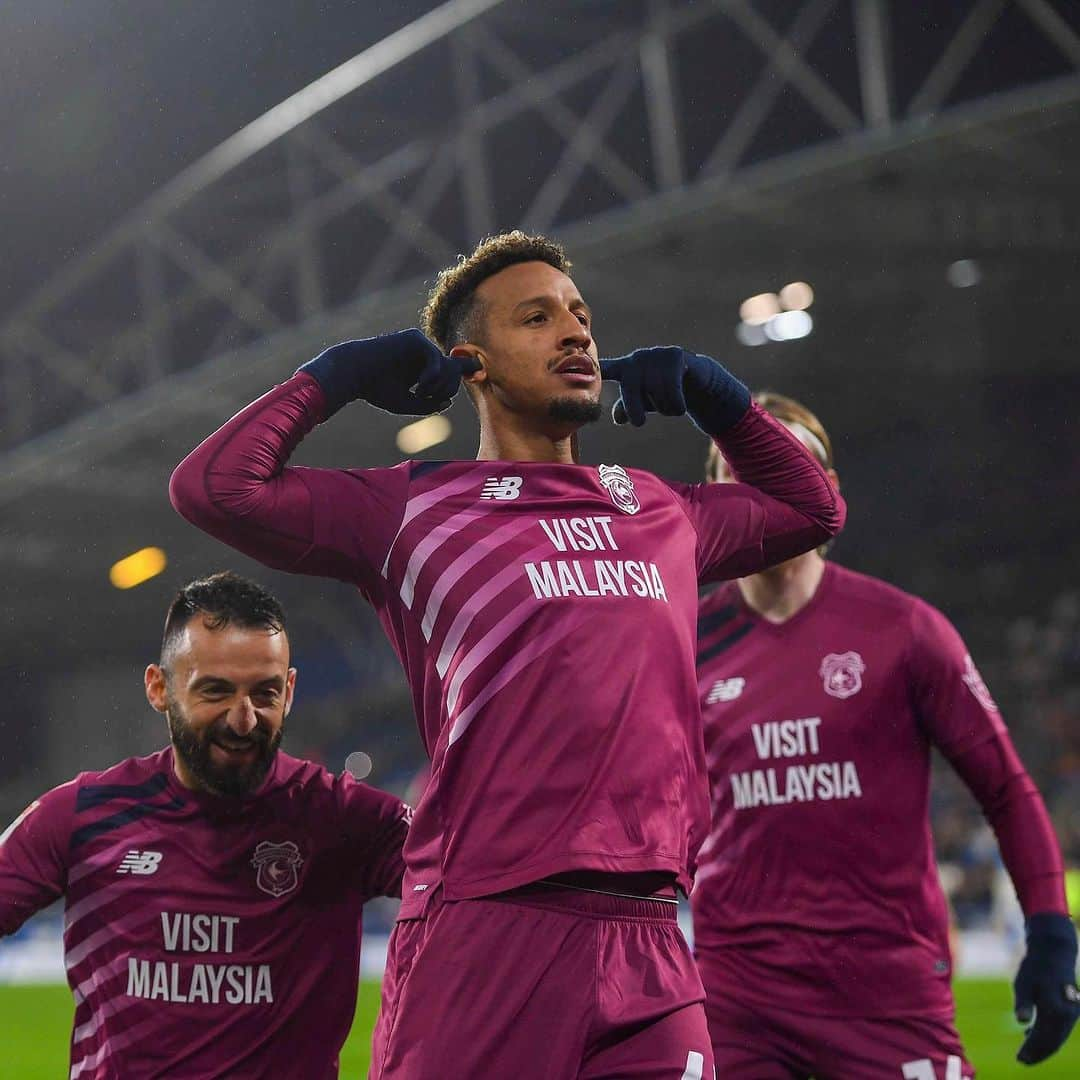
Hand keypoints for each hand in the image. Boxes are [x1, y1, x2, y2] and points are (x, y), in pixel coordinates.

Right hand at [297, 329, 480, 416]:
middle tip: (429, 397)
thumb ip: (428, 403)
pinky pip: (435, 358)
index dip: (466, 370)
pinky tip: (420, 385)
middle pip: (452, 372)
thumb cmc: (376, 389)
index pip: (451, 369)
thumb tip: (448, 401)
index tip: (480, 370)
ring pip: (447, 366)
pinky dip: (432, 374)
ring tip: (421, 393)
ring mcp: (419, 345)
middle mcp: (423, 356)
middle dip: (448, 388)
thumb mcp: (406, 403)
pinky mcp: (414, 338)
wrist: (353, 373)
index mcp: (422, 369)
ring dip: (440, 384)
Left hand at [599, 346, 749, 434]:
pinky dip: (677, 406)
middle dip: (636, 412)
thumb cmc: (662, 392)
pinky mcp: (675, 356)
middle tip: (639, 423)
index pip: (606, 369)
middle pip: (630, 394)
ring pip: (655, 395)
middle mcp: (638, 359)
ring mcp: (656, 356)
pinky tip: (681, 404)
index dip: (594, 368)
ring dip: (664, 409)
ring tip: (669, 403)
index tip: (575, 362)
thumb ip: (627, 409)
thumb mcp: (642, 403)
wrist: (696, 380)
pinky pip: (672, 392)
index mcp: (625, 369)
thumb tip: (618, 417)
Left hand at [1013, 913, 1078, 1064]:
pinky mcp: (1072, 1009)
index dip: (1032, 1051)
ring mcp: (1072, 1013)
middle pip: (1053, 1042)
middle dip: (1038, 1053)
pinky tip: (1032, 1034)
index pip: (1043, 1039)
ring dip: (1044, 1046)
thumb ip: (1022, 1003)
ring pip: (1058, 1037)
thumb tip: (1020, 1021)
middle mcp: (1067, 1015)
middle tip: (1022, 1060)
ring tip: (1027, 1051)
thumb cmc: (1035, 967)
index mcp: (1055, 1011)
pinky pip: (1061, 1028)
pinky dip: (1049, 1035)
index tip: (1020, 1059)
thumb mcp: (1023, 982)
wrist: (1054, 952)